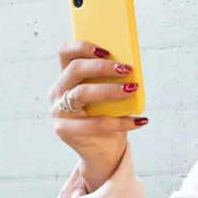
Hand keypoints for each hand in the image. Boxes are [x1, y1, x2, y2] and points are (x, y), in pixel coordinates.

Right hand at [49, 40, 148, 191]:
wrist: (103, 151)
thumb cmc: (106, 116)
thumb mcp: (108, 95)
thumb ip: (110, 79)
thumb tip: (129, 65)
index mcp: (66, 76)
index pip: (65, 52)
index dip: (83, 47)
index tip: (106, 50)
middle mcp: (58, 91)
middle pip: (75, 70)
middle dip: (102, 67)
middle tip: (126, 69)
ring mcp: (58, 111)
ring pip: (81, 93)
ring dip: (110, 90)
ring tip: (132, 89)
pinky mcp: (65, 131)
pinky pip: (96, 123)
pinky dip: (121, 122)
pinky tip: (139, 121)